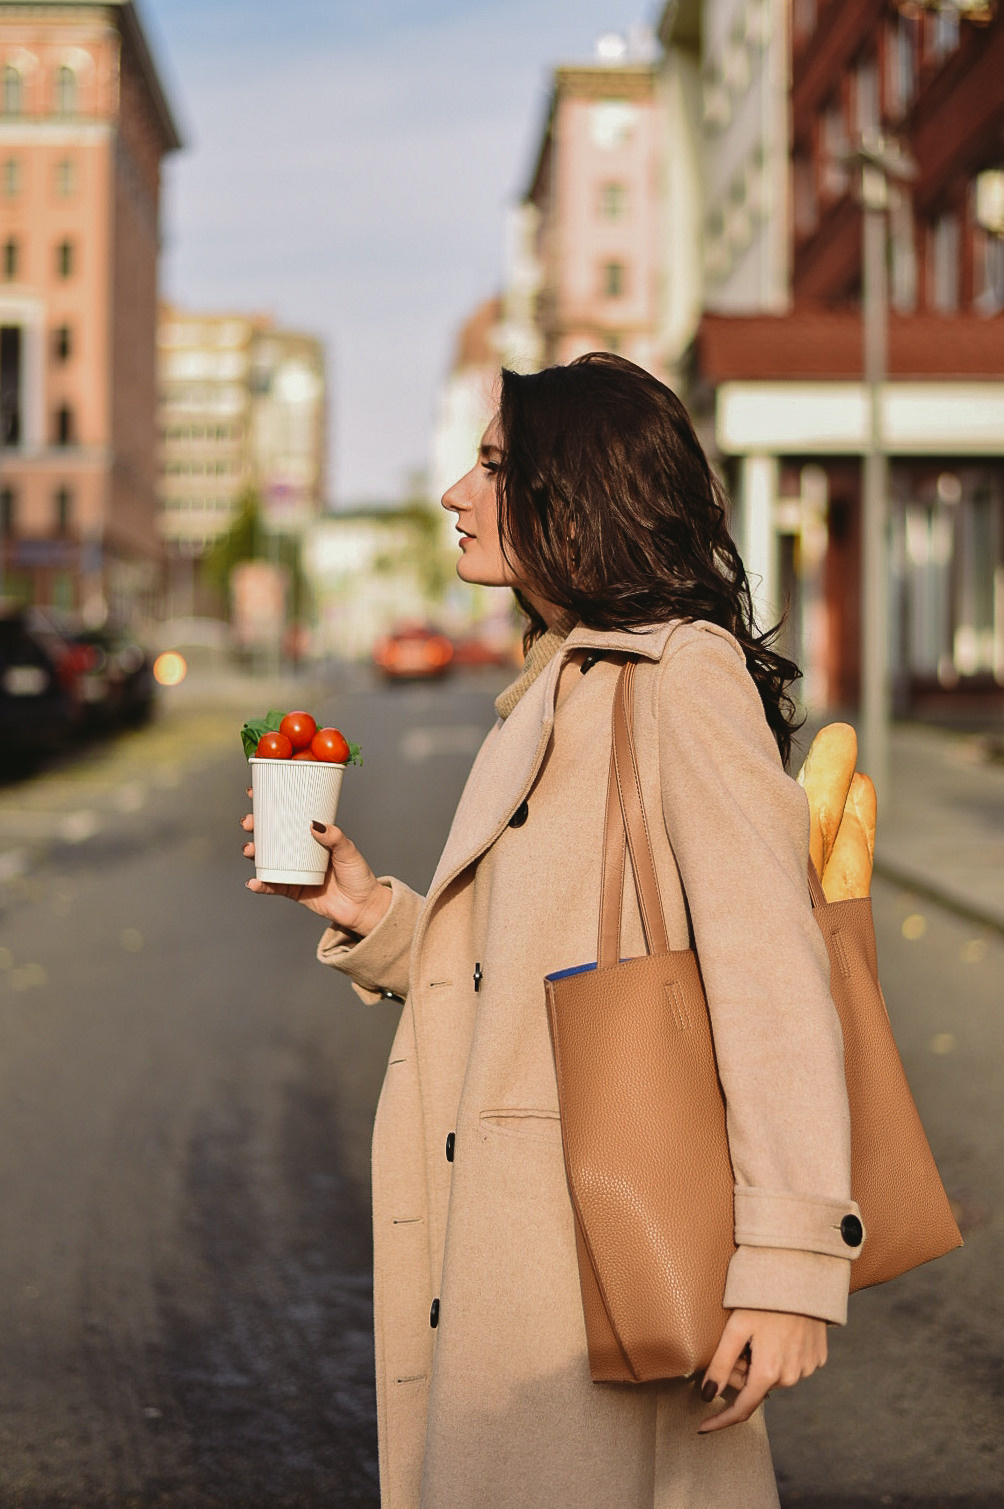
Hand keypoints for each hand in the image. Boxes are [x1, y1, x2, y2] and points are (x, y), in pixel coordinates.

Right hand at [241, 794, 390, 935]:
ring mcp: (295, 871)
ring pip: (267, 860)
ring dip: (253, 853)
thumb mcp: (348, 851)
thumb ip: (334, 837)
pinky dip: (261, 885)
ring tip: (249, 850)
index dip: (272, 808)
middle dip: (256, 828)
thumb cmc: (358, 876)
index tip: (256, 795)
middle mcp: (301, 853)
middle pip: (272, 837)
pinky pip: (273, 886)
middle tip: (249, 823)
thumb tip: (315, 824)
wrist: (362, 907)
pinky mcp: (293, 890)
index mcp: (313, 838)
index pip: (290, 818)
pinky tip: (253, 882)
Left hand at [697, 1309, 826, 1432]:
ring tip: (760, 1332)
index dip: (721, 1420)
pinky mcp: (818, 1358)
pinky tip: (778, 1332)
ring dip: (761, 1364)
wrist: (803, 1276)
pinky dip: (780, 1356)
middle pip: (756, 1388)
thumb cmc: (763, 1299)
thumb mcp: (736, 1327)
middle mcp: (791, 1377)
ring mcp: (807, 1369)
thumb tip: (707, 1396)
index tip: (702, 1428)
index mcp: (769, 1372)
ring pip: (773, 1377)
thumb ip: (721, 1365)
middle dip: (741, 1373)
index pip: (743, 1408)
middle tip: (738, 1342)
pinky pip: (792, 1367)